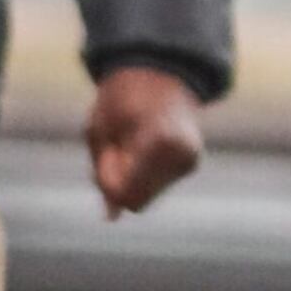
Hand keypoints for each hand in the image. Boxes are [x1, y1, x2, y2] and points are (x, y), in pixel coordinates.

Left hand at [88, 66, 204, 216]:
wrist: (159, 73)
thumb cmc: (122, 97)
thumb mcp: (100, 130)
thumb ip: (104, 172)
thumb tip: (112, 217)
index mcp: (159, 142)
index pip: (125, 194)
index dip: (107, 180)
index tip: (108, 151)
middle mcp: (182, 156)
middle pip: (135, 201)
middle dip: (119, 183)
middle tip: (117, 146)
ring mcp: (190, 163)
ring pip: (144, 198)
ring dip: (129, 179)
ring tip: (131, 143)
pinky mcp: (190, 166)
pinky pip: (153, 188)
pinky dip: (141, 175)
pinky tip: (144, 147)